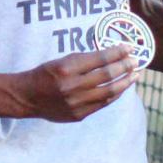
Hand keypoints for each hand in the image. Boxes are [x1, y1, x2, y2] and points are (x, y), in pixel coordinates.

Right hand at [14, 45, 138, 121]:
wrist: (27, 98)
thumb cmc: (44, 74)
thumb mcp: (61, 60)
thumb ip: (84, 60)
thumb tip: (111, 56)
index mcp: (67, 68)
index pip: (99, 59)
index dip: (116, 52)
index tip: (128, 47)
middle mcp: (72, 86)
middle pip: (107, 75)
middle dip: (124, 66)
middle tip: (136, 60)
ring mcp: (76, 103)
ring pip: (108, 92)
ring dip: (124, 82)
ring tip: (134, 75)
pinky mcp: (78, 115)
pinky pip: (102, 104)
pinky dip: (114, 95)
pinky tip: (122, 88)